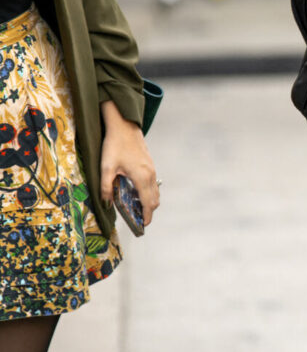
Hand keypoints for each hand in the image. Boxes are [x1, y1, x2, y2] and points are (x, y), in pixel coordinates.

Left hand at [100, 100, 159, 224]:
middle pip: (155, 200)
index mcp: (142, 178)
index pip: (148, 203)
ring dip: (148, 202)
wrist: (124, 126)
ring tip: (136, 208)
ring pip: (155, 192)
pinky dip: (148, 192)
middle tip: (138, 219)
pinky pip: (153, 184)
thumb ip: (106, 187)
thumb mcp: (106, 168)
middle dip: (148, 211)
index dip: (146, 216)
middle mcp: (150, 175)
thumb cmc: (115, 145)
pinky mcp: (150, 165)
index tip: (143, 225)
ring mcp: (152, 169)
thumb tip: (105, 203)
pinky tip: (135, 192)